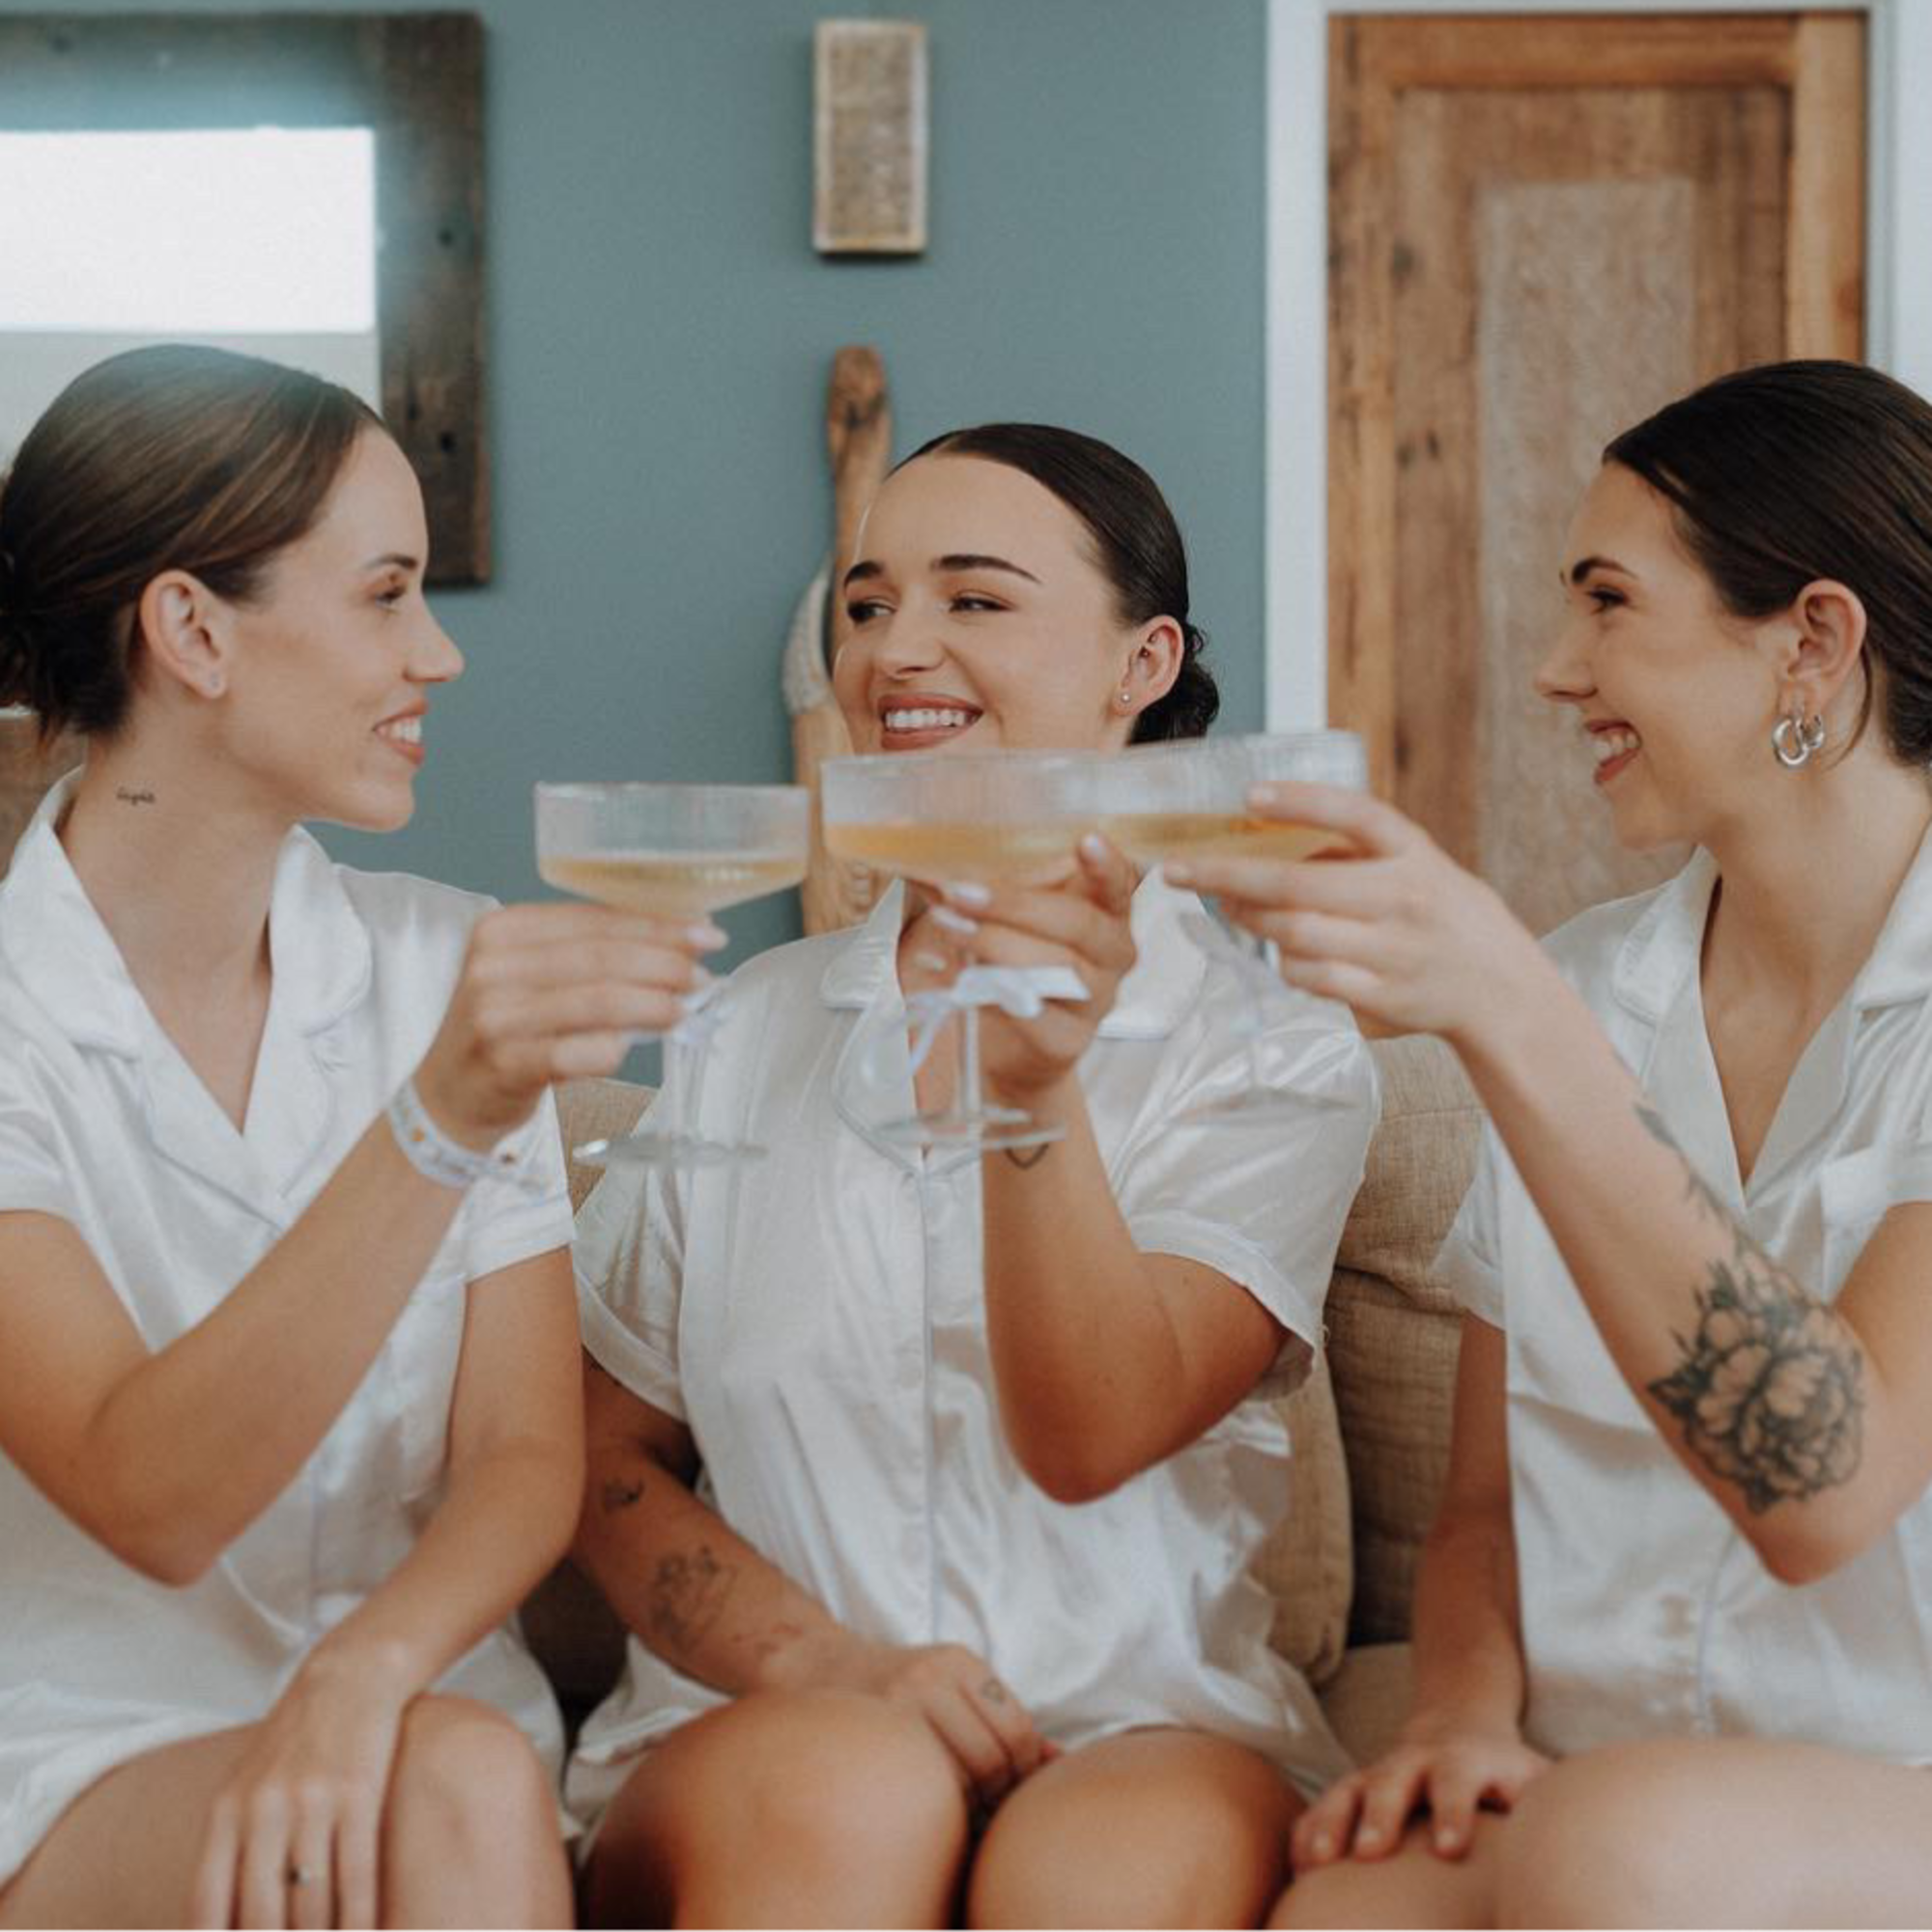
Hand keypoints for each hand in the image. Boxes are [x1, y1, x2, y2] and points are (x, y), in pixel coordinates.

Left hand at [191, 1650, 409, 1929]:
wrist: (349, 1675)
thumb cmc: (297, 1744)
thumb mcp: (248, 1788)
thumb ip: (232, 1852)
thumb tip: (222, 1925)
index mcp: (226, 1814)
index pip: (208, 1909)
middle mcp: (263, 1811)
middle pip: (261, 1916)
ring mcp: (312, 1801)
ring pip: (311, 1902)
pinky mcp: (359, 1792)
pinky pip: (356, 1872)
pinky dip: (361, 1917)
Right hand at [415, 903, 720, 1148]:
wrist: (446, 1097)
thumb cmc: (504, 1031)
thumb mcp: (530, 977)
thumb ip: (587, 956)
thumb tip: (675, 946)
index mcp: (503, 929)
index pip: (594, 919)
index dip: (656, 925)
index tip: (705, 933)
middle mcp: (493, 966)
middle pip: (601, 957)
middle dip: (664, 964)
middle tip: (703, 975)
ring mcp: (495, 1015)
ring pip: (597, 1001)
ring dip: (652, 1004)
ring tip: (685, 1009)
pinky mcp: (504, 1063)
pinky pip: (576, 1053)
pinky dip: (613, 1050)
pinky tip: (634, 1048)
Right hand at [801, 1630, 1055, 1809]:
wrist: (815, 1667)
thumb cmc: (897, 1687)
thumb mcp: (952, 1685)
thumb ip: (1002, 1720)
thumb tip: (1058, 1761)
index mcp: (958, 1661)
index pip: (1016, 1729)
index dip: (1023, 1772)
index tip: (1011, 1792)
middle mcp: (930, 1676)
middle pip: (990, 1757)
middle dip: (997, 1795)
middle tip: (987, 1812)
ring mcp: (895, 1705)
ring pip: (955, 1778)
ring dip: (966, 1807)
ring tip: (958, 1812)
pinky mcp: (870, 1730)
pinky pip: (919, 1784)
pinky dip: (936, 1806)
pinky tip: (930, 1808)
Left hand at [932, 835, 1138, 1107]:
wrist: (1005, 1046)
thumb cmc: (1002, 966)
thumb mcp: (987, 914)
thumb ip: (960, 874)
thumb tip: (899, 831)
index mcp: (1103, 910)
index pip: (1118, 882)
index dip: (1106, 864)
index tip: (1087, 841)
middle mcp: (1111, 953)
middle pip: (1079, 922)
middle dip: (1014, 903)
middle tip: (959, 892)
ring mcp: (1096, 999)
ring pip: (1057, 966)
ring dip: (997, 944)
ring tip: (951, 927)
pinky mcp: (1069, 1039)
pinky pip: (1035, 1012)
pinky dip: (994, 992)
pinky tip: (964, 980)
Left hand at [1164, 783, 1548, 1048]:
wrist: (1498, 986)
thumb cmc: (1437, 914)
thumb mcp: (1412, 866)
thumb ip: (1351, 850)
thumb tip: (1256, 830)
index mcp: (1413, 853)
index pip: (1356, 814)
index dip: (1301, 802)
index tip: (1249, 795)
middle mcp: (1404, 897)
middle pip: (1299, 883)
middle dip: (1226, 875)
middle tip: (1176, 869)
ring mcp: (1392, 950)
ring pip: (1294, 933)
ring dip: (1248, 919)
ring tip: (1225, 904)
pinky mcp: (1381, 994)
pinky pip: (1309, 976)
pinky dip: (1283, 962)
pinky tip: (1276, 949)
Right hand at [1290, 1714, 1550, 1868]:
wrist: (1459, 1726)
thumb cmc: (1507, 1775)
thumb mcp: (1534, 1781)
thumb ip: (1549, 1811)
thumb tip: (1586, 1863)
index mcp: (1464, 1761)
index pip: (1457, 1783)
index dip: (1453, 1812)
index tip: (1449, 1849)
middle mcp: (1414, 1762)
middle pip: (1392, 1782)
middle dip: (1379, 1815)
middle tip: (1370, 1852)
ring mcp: (1378, 1772)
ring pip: (1347, 1791)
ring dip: (1332, 1824)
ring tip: (1318, 1863)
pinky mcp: (1354, 1787)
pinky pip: (1323, 1806)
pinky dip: (1308, 1831)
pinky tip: (1299, 1867)